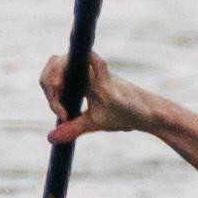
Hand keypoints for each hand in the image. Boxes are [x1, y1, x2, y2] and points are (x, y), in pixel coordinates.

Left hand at [43, 57, 164, 144]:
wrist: (148, 116)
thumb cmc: (124, 115)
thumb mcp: (93, 123)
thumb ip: (73, 128)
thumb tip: (50, 138)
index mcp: (81, 81)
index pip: (55, 72)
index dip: (49, 86)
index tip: (61, 114)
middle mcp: (88, 73)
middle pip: (58, 61)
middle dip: (49, 76)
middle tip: (53, 96)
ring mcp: (100, 75)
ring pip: (74, 59)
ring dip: (59, 72)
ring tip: (57, 87)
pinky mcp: (110, 83)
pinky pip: (97, 66)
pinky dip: (88, 63)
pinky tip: (80, 68)